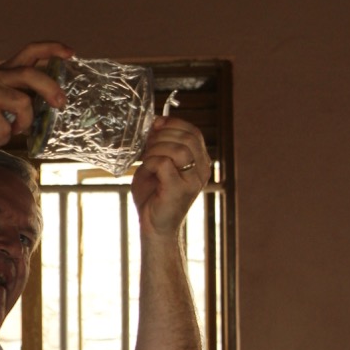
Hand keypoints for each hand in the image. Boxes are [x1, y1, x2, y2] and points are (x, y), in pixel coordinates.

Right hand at [0, 41, 72, 148]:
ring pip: (23, 104)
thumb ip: (18, 97)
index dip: (52, 49)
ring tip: (12, 131)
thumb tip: (49, 107)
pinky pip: (5, 126)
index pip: (30, 51)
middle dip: (51, 89)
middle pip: (31, 75)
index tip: (71, 53)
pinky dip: (3, 137)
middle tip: (61, 104)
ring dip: (23, 124)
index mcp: (2, 72)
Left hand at [131, 116, 210, 235]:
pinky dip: (151, 162)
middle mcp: (202, 170)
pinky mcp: (180, 190)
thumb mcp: (156, 164)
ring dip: (156, 149)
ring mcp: (193, 180)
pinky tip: (147, 171)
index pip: (193, 132)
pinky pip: (165, 163)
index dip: (173, 124)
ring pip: (178, 149)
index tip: (155, 127)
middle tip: (148, 146)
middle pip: (186, 138)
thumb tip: (157, 122)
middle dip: (162, 136)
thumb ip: (158, 145)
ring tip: (147, 160)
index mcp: (200, 162)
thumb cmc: (154, 196)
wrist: (154, 227)